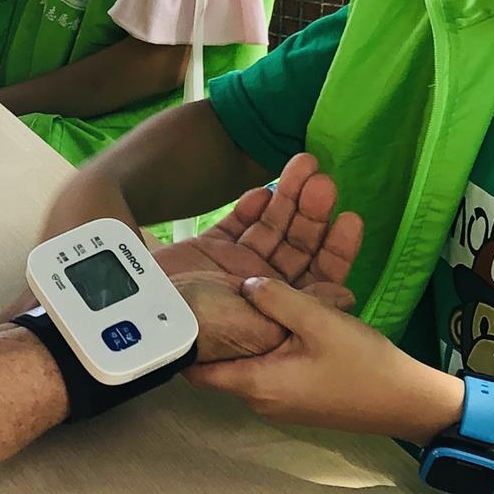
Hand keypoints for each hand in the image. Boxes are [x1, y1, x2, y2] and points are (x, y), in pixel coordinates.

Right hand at [155, 153, 362, 309]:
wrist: (143, 316)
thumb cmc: (206, 327)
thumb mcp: (263, 327)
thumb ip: (304, 306)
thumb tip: (344, 294)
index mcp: (279, 311)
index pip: (318, 278)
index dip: (337, 249)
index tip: (350, 218)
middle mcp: (262, 287)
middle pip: (297, 247)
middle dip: (313, 213)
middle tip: (324, 182)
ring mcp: (235, 266)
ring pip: (271, 228)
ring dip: (288, 198)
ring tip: (304, 166)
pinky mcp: (210, 248)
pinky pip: (239, 223)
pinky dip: (252, 206)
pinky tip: (265, 190)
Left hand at [185, 277, 461, 443]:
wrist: (409, 403)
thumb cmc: (365, 367)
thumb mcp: (320, 323)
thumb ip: (278, 300)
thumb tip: (245, 284)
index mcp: (256, 382)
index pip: (198, 367)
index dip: (183, 338)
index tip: (174, 303)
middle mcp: (260, 391)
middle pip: (225, 349)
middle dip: (220, 311)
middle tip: (209, 272)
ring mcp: (279, 389)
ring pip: (252, 343)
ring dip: (249, 312)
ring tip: (239, 273)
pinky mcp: (298, 382)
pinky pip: (273, 348)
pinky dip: (271, 322)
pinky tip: (275, 290)